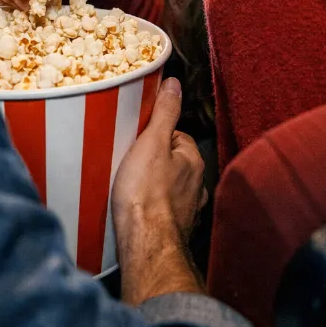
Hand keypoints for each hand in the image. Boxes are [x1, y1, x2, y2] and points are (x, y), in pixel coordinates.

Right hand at [112, 78, 207, 249]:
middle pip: (174, 164)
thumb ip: (165, 113)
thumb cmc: (146, 193)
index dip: (156, 135)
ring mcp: (188, 210)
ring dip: (155, 188)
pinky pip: (164, 213)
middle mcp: (197, 186)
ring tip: (129, 188)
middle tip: (129, 163)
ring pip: (171, 190)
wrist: (145, 242)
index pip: (178, 137)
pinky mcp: (175, 230)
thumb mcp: (151, 142)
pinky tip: (137, 211)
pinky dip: (153, 210)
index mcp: (193, 161)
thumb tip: (174, 85)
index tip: (138, 138)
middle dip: (155, 163)